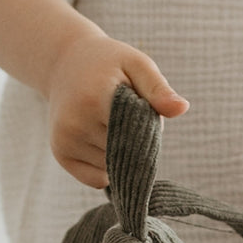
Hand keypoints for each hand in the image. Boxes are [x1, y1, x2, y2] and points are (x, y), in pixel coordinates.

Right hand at [45, 30, 188, 189]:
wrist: (65, 64)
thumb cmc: (108, 64)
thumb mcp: (136, 64)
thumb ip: (158, 88)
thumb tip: (182, 108)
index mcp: (94, 99)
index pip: (135, 136)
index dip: (148, 131)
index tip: (148, 119)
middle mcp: (75, 124)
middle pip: (125, 154)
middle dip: (137, 143)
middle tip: (129, 118)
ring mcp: (65, 141)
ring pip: (113, 169)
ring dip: (122, 155)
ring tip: (111, 124)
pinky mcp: (61, 155)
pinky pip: (97, 179)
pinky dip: (107, 167)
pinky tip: (101, 140)